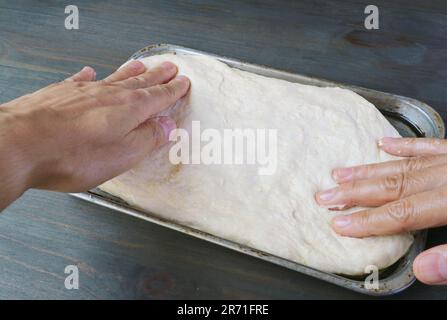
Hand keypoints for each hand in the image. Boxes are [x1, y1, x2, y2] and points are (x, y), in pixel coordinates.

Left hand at [0, 60, 189, 208]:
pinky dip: (89, 76)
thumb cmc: (70, 154)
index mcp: (129, 110)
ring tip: (141, 65)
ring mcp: (84, 91)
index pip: (159, 96)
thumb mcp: (122, 155)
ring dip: (131, 72)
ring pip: (115, 77)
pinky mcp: (61, 94)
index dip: (173, 90)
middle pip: (140, 82)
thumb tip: (168, 127)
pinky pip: (81, 80)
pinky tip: (91, 72)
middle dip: (157, 76)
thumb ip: (148, 138)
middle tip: (169, 68)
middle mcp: (109, 94)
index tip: (182, 83)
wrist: (22, 144)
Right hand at [315, 137, 446, 284]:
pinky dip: (404, 145)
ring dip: (369, 171)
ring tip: (340, 173)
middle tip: (325, 195)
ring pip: (402, 166)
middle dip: (355, 192)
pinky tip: (384, 143)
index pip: (401, 212)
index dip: (368, 220)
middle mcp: (446, 176)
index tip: (338, 223)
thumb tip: (424, 269)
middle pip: (392, 185)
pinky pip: (427, 145)